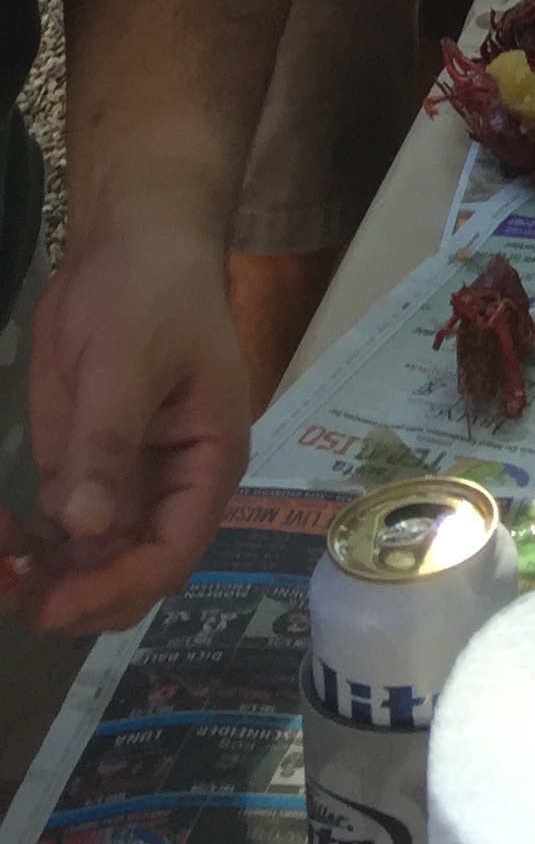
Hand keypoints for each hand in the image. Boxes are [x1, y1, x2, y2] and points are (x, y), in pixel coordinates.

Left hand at [7, 222, 250, 633]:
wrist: (132, 239)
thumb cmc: (151, 292)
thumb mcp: (128, 362)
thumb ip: (107, 444)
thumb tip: (83, 528)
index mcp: (206, 462)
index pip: (172, 552)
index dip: (116, 586)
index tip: (55, 604)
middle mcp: (171, 486)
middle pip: (133, 573)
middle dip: (78, 596)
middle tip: (16, 592)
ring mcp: (126, 481)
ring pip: (94, 564)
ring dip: (47, 580)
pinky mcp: (86, 467)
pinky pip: (63, 532)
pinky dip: (31, 548)